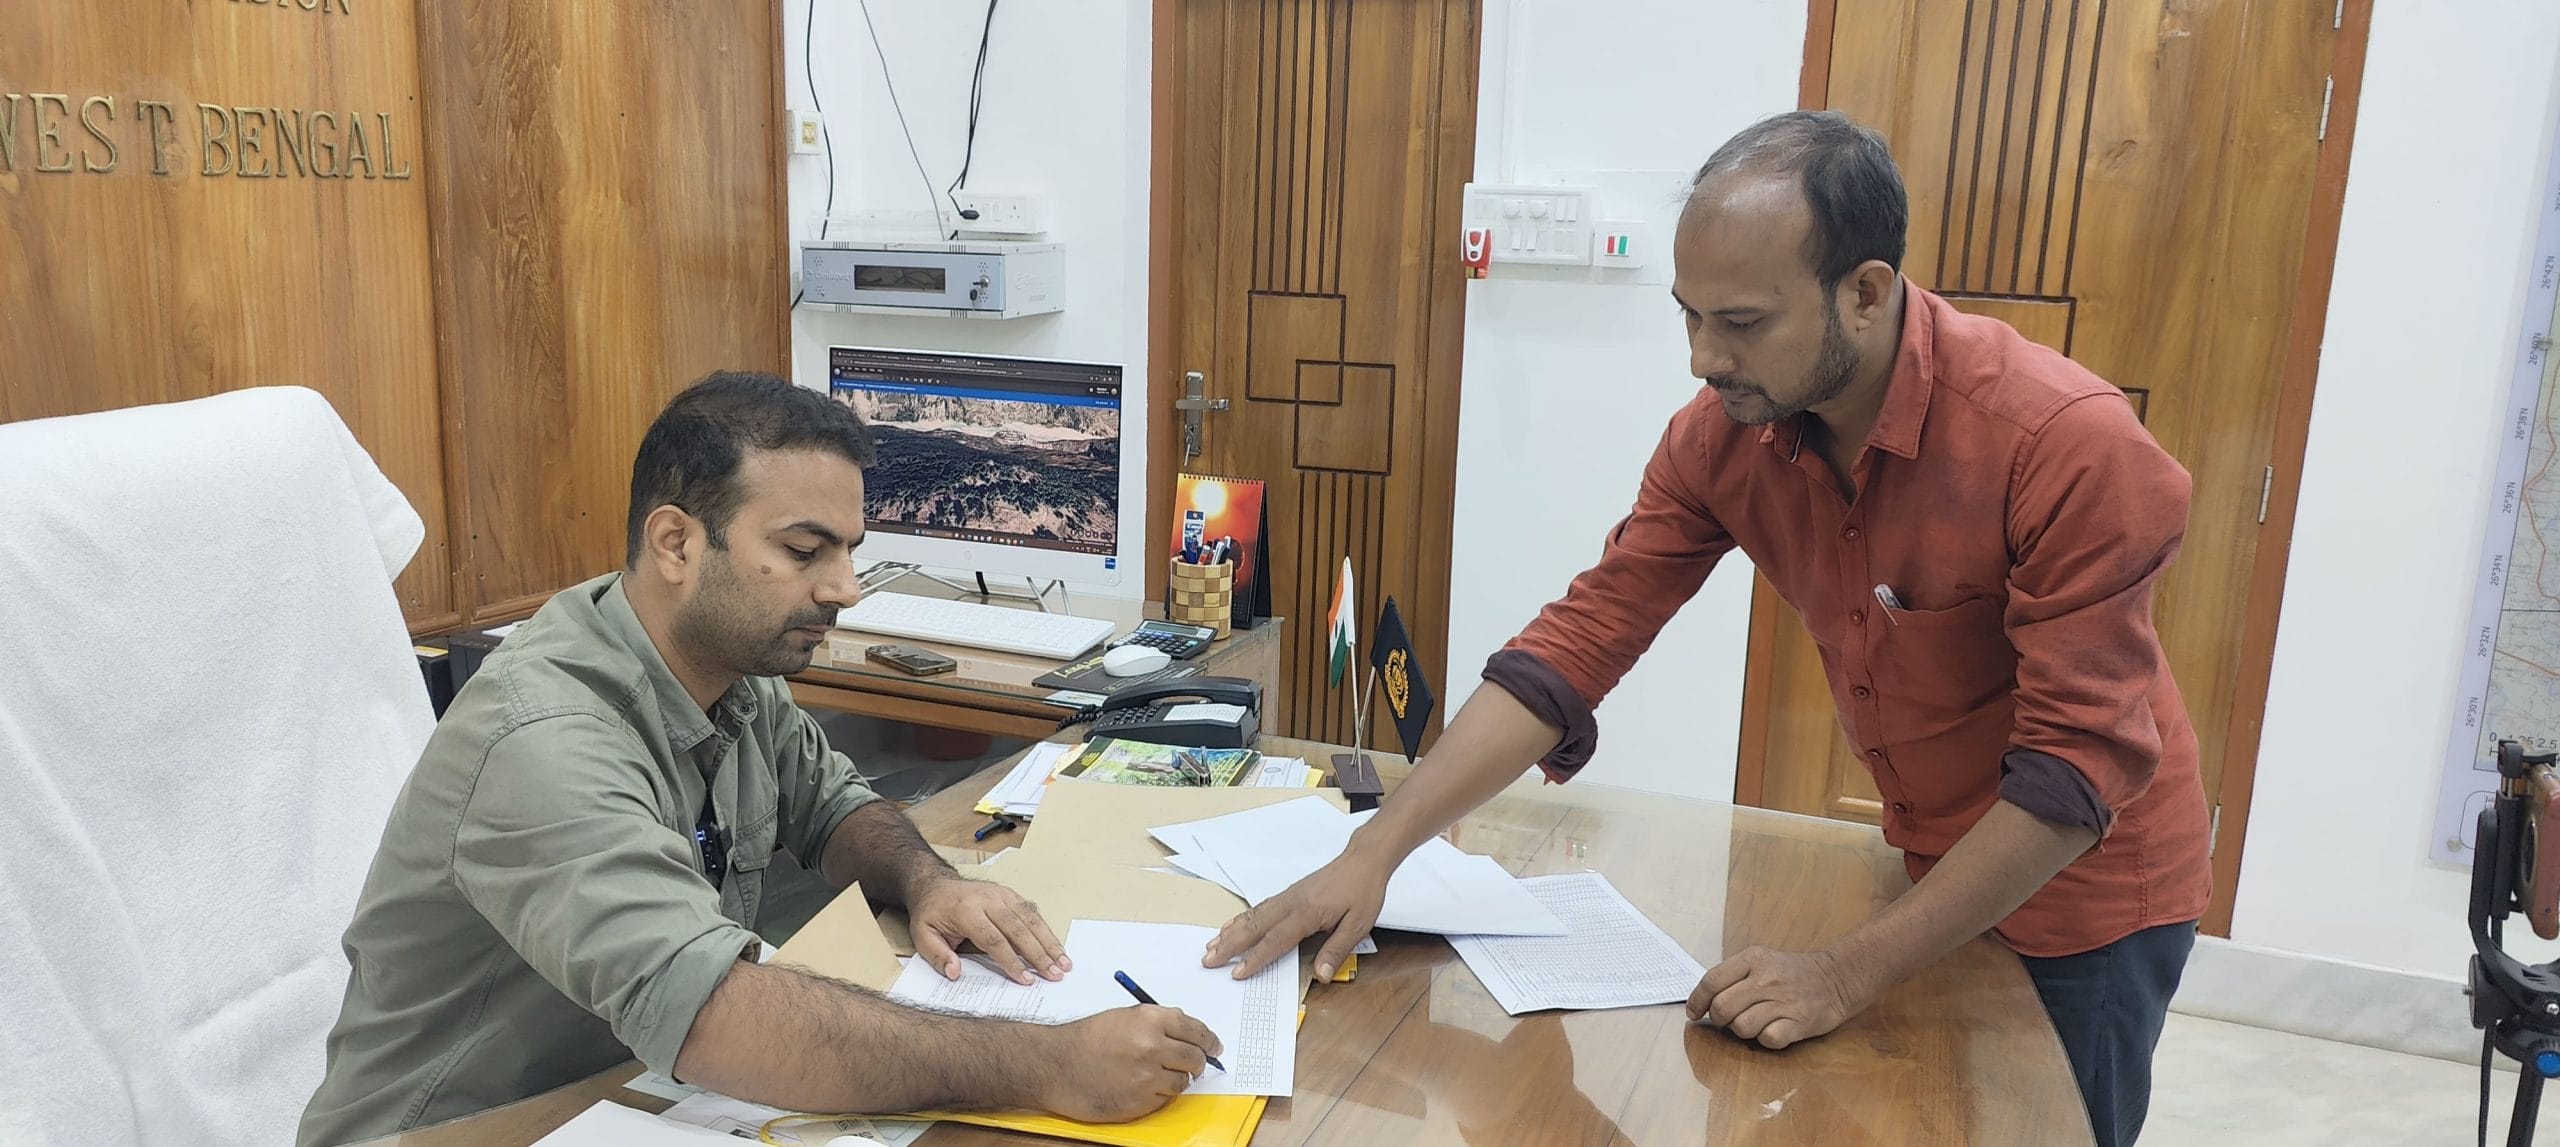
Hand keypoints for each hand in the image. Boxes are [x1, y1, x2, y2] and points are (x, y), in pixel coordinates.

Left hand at [907, 875, 1067, 983]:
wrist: (936, 885)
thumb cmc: (932, 914)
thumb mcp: (922, 936)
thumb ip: (937, 955)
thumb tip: (955, 973)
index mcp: (966, 910)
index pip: (993, 939)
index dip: (1011, 960)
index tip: (1025, 979)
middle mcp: (988, 900)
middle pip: (1018, 928)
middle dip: (1039, 954)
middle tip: (1054, 974)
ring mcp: (1002, 895)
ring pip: (1030, 919)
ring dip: (1049, 942)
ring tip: (1064, 963)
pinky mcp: (1010, 895)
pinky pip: (1032, 912)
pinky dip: (1046, 930)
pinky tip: (1057, 947)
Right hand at [1037, 1005, 1222, 1122]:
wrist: (1055, 1065)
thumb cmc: (1085, 1040)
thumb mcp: (1123, 1017)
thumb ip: (1157, 1022)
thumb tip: (1188, 1033)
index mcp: (1150, 1019)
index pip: (1196, 1030)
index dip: (1209, 1040)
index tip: (1215, 1047)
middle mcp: (1152, 1046)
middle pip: (1195, 1058)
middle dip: (1198, 1063)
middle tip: (1194, 1065)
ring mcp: (1147, 1077)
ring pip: (1182, 1082)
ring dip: (1175, 1080)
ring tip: (1153, 1075)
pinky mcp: (1139, 1102)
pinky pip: (1163, 1100)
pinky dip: (1157, 1095)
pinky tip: (1138, 1087)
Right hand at [1201, 851, 1390, 979]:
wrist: (1363, 860)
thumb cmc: (1362, 891)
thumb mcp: (1358, 925)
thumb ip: (1337, 950)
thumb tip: (1322, 976)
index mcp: (1307, 913)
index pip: (1276, 940)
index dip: (1255, 958)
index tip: (1237, 973)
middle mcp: (1291, 903)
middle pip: (1254, 927)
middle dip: (1229, 945)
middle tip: (1208, 960)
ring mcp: (1287, 897)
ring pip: (1252, 915)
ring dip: (1230, 932)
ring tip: (1210, 946)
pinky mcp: (1288, 894)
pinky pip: (1259, 908)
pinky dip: (1241, 919)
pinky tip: (1232, 926)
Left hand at [1688, 946, 1869, 1049]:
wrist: (1836, 978)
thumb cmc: (1791, 973)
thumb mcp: (1760, 961)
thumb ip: (1732, 976)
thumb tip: (1700, 1001)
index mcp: (1752, 959)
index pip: (1711, 981)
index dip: (1697, 1000)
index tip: (1694, 1012)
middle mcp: (1766, 979)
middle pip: (1722, 1008)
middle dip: (1718, 1019)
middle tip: (1727, 1019)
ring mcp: (1783, 1001)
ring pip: (1741, 1027)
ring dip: (1742, 1030)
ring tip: (1755, 1022)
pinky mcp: (1799, 1022)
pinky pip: (1767, 1039)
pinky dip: (1765, 1039)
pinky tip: (1773, 1029)